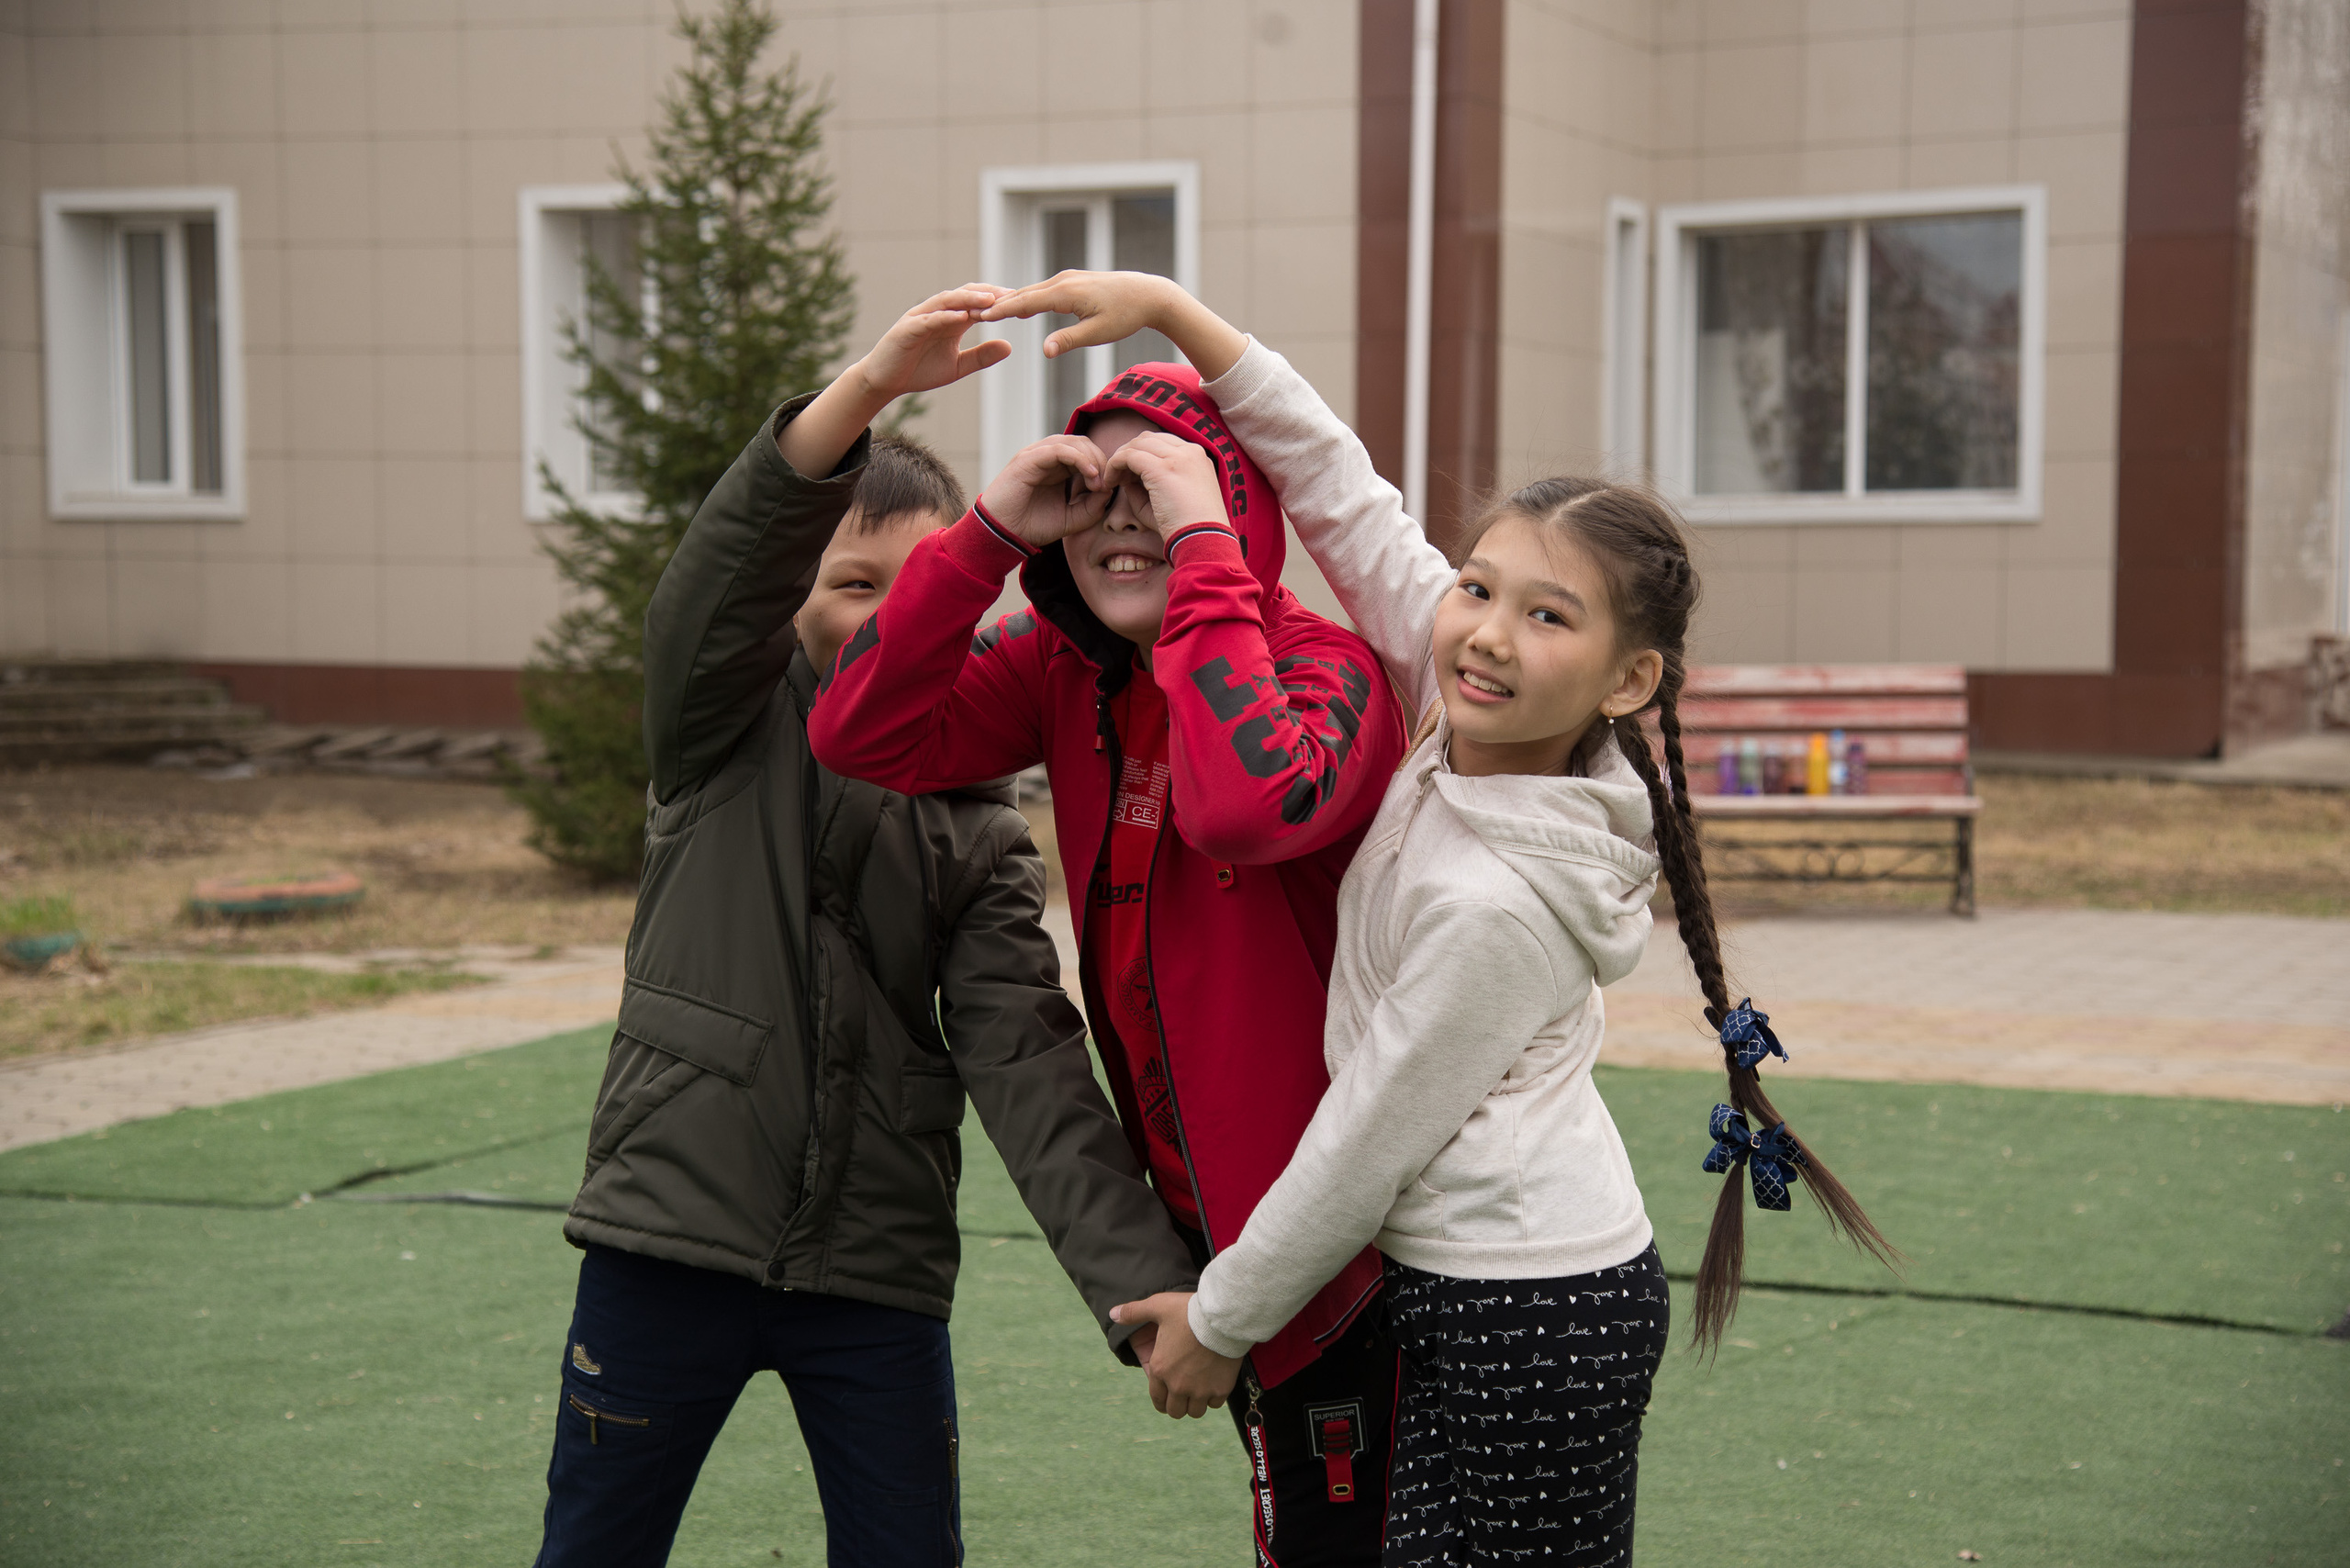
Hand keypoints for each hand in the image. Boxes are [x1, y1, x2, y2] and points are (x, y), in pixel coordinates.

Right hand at [850, 284, 1013, 401]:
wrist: (885, 381)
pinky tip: (962, 317)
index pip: (977, 303)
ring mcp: (921, 317)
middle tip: (1013, 294)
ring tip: (990, 299)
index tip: (1023, 302)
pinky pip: (929, 319)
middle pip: (966, 295)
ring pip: (948, 301)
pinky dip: (945, 316)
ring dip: (969, 298)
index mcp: (951, 320)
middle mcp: (937, 313)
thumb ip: (981, 356)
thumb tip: (1010, 346)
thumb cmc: (919, 370)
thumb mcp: (957, 366)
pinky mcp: (907, 328)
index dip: (998, 301)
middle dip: (989, 293)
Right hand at [979, 434, 1112, 547]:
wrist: (1002, 534)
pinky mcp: (1029, 459)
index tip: (1108, 489)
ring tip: (1097, 483)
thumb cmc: (1031, 526)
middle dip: (1101, 461)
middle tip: (1104, 485)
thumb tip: (1108, 489)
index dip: (1103, 467)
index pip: (1088, 453)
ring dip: (1092, 459)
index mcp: (1058, 467)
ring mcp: (1037, 455)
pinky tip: (1090, 475)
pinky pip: (1059, 449)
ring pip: (1074, 442)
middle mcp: (1048, 457)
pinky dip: (1079, 459)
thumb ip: (1092, 506)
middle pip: (1084, 443)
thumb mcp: (1072, 518)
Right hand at [981, 270, 1175, 361]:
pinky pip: (1044, 289)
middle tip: (971, 312)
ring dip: (1010, 299)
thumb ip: (1069, 341)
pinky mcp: (1074, 281)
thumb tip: (1045, 352)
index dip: (1001, 311)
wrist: (1149, 294)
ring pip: (1033, 290)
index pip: (1025, 303)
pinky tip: (1019, 304)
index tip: (979, 317)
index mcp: (1065, 293)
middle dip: (998, 303)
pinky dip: (1027, 297)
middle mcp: (1063, 281)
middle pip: (1023, 294)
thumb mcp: (1098, 333)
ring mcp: (1068, 278)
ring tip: (987, 310)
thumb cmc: (1126, 316)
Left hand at [1103, 431, 1224, 539]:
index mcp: (1197, 457)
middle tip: (1118, 476)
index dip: (1142, 455)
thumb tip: (1125, 475)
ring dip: (1120, 458)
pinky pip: (1129, 456)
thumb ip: (1146, 485)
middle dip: (1130, 453)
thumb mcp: (1168, 501)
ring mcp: (1177, 457)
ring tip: (1113, 480)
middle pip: (1148, 439)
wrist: (1204, 541)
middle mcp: (1190, 452)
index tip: (1130, 476)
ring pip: (1137, 444)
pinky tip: (1110, 483)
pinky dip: (1114, 465)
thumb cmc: (1187, 529)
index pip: (1163, 443)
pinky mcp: (1162, 468)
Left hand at [1110, 1292, 1241, 1419]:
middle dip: (1176, 1405)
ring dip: (1194, 1404)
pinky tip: (1213, 1385)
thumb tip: (1112, 1314)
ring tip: (1198, 1391)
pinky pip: (1215, 1404)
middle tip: (1182, 1395)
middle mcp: (1178, 1385)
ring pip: (1194, 1412)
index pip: (1156, 1399)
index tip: (1166, 1397)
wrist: (1222, 1317)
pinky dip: (1213, 1397)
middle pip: (1175, 1412)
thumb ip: (1134, 1312)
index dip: (1160, 1400)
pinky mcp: (1220, 1388)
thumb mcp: (1158, 1307)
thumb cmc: (1188, 1311)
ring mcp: (1200, 1390)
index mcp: (1159, 1369)